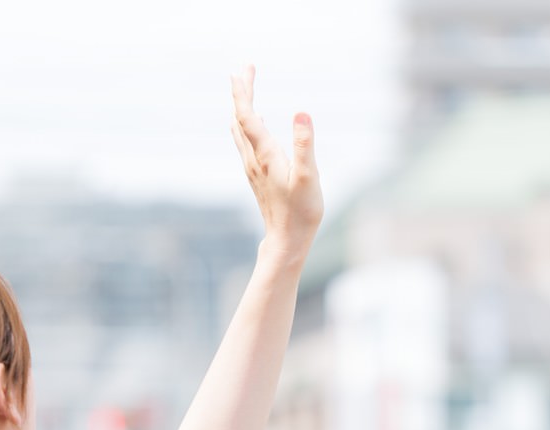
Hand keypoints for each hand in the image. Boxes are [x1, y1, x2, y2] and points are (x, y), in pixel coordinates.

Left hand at [230, 65, 321, 259]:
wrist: (287, 241)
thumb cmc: (301, 212)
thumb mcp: (309, 177)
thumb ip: (304, 144)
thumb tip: (301, 113)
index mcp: (265, 155)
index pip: (248, 116)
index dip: (243, 92)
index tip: (242, 70)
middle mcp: (254, 159)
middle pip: (240, 119)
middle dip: (241, 93)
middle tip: (244, 69)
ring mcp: (254, 168)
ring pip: (240, 130)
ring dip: (242, 107)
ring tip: (245, 88)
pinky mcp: (258, 176)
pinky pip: (247, 142)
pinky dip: (247, 124)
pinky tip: (257, 120)